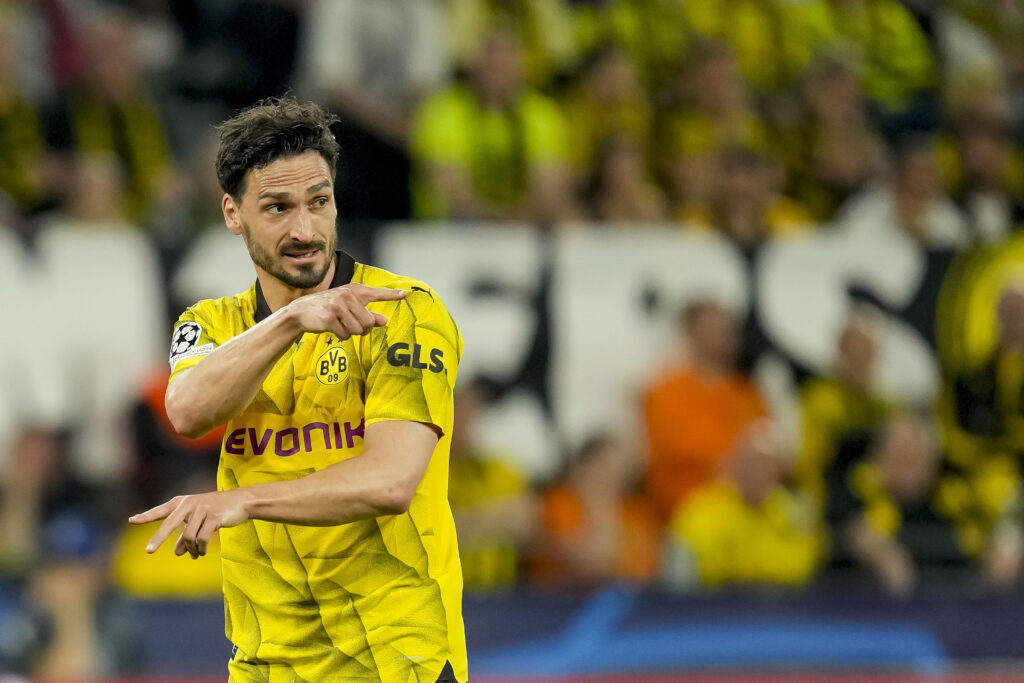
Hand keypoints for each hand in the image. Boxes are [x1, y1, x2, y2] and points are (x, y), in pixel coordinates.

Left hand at [128, 489, 252, 558]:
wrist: (240, 501)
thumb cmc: (216, 510)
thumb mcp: (198, 522)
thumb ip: (185, 536)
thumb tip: (178, 553)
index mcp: (182, 502)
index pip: (160, 511)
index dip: (146, 516)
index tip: (131, 520)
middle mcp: (189, 504)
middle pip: (169, 524)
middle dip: (158, 538)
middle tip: (148, 551)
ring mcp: (202, 509)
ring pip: (189, 536)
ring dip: (191, 549)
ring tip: (195, 555)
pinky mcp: (214, 517)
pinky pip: (202, 538)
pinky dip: (201, 549)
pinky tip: (202, 552)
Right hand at [287, 284, 406, 338]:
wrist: (301, 311)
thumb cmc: (329, 309)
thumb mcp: (350, 308)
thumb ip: (368, 314)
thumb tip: (384, 321)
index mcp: (355, 291)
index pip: (377, 293)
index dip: (392, 295)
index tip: (405, 294)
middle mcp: (347, 295)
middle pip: (368, 322)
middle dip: (361, 328)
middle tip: (349, 323)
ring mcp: (338, 306)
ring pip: (358, 330)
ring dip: (349, 332)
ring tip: (339, 324)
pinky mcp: (330, 318)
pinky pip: (345, 335)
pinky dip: (340, 335)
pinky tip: (331, 328)